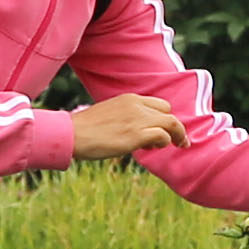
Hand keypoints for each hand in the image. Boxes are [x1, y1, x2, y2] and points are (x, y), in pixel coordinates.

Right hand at [69, 93, 185, 161]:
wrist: (72, 134)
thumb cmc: (85, 129)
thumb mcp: (109, 115)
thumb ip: (126, 118)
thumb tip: (135, 133)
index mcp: (129, 99)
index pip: (158, 104)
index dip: (164, 118)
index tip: (166, 130)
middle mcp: (136, 105)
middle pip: (168, 112)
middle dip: (174, 126)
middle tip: (177, 141)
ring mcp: (137, 119)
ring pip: (171, 123)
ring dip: (175, 136)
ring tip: (171, 146)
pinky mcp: (135, 135)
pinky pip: (163, 136)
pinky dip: (164, 143)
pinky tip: (153, 148)